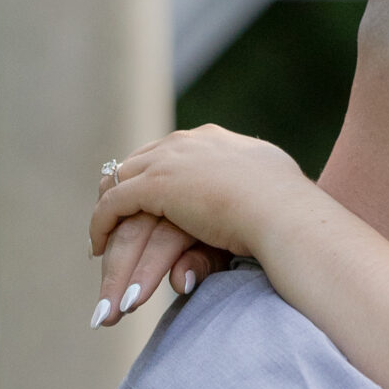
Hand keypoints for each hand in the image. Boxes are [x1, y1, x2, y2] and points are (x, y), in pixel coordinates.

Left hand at [89, 128, 306, 326]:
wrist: (285, 212)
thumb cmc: (291, 210)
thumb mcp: (269, 189)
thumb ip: (250, 189)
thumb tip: (248, 201)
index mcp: (214, 140)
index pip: (169, 151)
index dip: (152, 175)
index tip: (145, 200)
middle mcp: (187, 142)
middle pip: (137, 162)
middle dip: (120, 189)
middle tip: (109, 218)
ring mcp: (169, 160)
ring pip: (120, 183)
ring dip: (108, 213)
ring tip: (100, 237)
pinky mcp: (156, 185)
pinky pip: (113, 204)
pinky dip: (101, 225)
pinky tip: (97, 248)